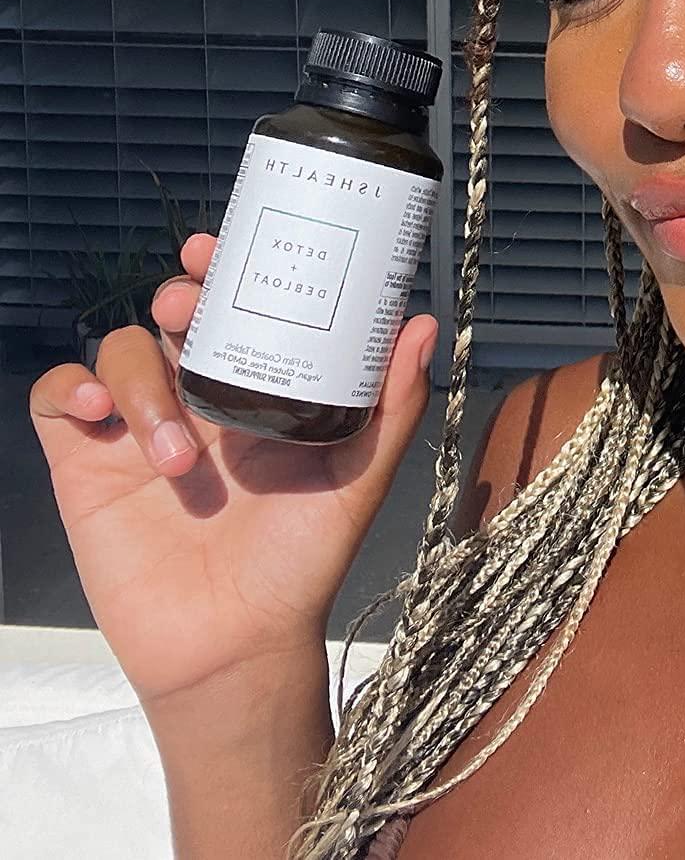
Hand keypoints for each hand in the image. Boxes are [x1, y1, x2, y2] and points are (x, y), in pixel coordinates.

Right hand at [29, 232, 438, 711]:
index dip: (222, 267)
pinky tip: (97, 413)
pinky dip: (69, 389)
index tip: (219, 247)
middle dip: (178, 295)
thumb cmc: (301, 561)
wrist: (236, 645)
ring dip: (141, 379)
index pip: (234, 305)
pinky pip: (56, 400)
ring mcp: (139, 427)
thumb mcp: (360, 476)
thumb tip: (420, 324)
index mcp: (258, 387)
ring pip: (119, 351)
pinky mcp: (87, 466)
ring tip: (177, 453)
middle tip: (189, 305)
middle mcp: (198, 396)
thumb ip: (392, 404)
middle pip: (171, 314)